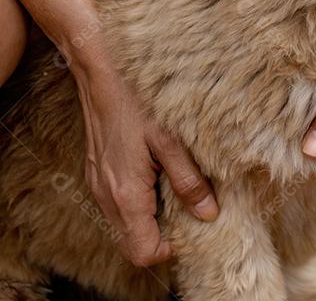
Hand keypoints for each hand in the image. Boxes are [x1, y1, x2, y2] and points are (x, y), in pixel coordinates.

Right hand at [70, 44, 218, 266]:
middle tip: (189, 211)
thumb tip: (208, 214)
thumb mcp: (173, 140)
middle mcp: (107, 196)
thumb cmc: (139, 102)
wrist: (102, 73)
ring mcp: (98, 185)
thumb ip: (190, 181)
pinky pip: (118, 205)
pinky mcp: (97, 172)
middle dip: (161, 236)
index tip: (193, 228)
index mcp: (126, 194)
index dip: (170, 248)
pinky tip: (160, 176)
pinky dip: (139, 203)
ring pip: (123, 225)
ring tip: (177, 190)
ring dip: (151, 219)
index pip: (143, 251)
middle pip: (131, 243)